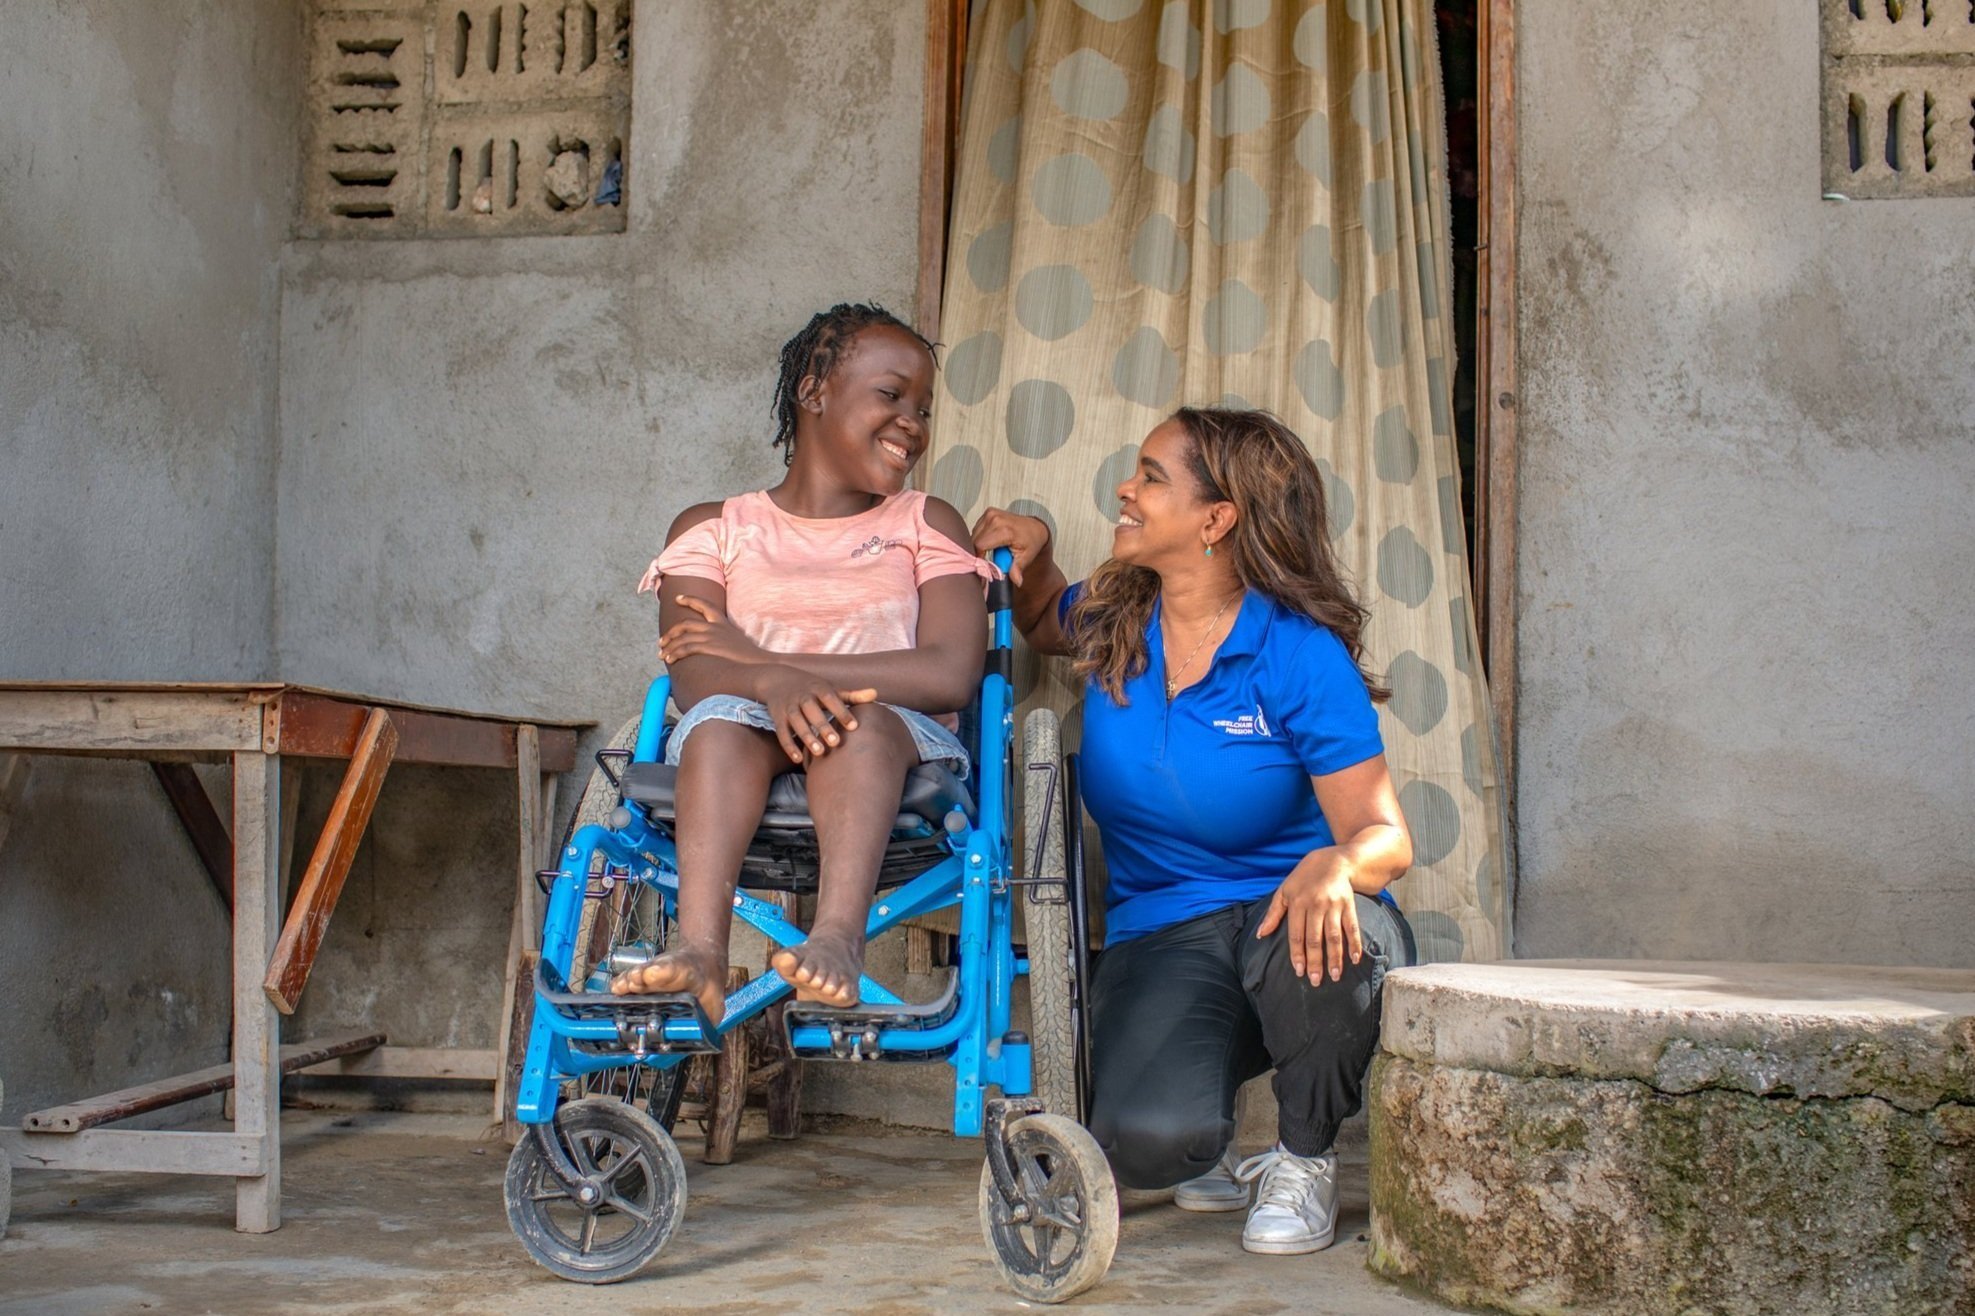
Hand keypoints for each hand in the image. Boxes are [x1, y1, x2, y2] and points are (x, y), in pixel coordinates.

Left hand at [661, 596, 766, 665]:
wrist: (760, 662)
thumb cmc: (750, 656)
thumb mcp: (736, 641)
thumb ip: (723, 638)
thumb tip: (714, 645)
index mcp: (722, 622)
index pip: (704, 605)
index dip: (689, 600)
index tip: (678, 598)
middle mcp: (715, 627)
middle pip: (685, 624)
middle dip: (670, 632)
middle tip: (662, 641)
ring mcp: (712, 637)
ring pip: (682, 637)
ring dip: (669, 646)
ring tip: (662, 654)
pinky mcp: (710, 648)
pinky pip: (686, 648)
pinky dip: (675, 653)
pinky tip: (670, 659)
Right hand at [750, 666, 877, 764]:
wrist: (778, 679)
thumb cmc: (813, 688)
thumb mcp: (831, 689)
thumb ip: (853, 695)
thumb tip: (876, 694)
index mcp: (819, 688)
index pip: (831, 699)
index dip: (842, 712)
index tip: (854, 727)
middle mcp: (803, 696)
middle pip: (812, 711)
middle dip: (822, 726)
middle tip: (836, 742)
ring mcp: (789, 707)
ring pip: (796, 722)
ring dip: (807, 737)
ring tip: (820, 752)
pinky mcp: (778, 718)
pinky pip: (782, 733)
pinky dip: (789, 746)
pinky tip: (798, 759)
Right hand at [969, 508, 1050, 586]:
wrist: (1034, 528)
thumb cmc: (1031, 541)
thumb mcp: (1026, 557)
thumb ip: (1017, 569)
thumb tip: (1016, 581)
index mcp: (1005, 529)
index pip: (980, 546)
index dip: (978, 558)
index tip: (983, 566)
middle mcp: (995, 518)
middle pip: (975, 541)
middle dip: (979, 553)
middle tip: (989, 560)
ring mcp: (991, 514)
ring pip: (974, 535)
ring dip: (979, 545)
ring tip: (992, 550)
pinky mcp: (988, 513)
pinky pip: (976, 530)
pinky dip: (980, 538)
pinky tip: (990, 542)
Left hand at [1255, 850, 1362, 984]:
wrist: (1335, 860)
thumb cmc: (1305, 877)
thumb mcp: (1285, 891)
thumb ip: (1273, 913)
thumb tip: (1260, 934)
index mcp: (1297, 903)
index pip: (1296, 934)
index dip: (1297, 954)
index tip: (1299, 971)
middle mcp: (1316, 905)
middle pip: (1315, 939)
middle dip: (1315, 962)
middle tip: (1316, 981)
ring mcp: (1334, 905)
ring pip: (1334, 936)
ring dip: (1335, 958)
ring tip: (1335, 976)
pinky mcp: (1349, 904)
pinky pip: (1352, 927)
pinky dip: (1355, 944)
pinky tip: (1355, 959)